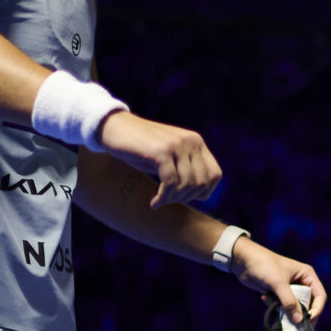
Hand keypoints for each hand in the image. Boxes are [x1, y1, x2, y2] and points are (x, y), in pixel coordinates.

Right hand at [98, 111, 221, 207]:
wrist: (115, 128)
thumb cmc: (141, 148)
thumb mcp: (170, 157)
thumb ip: (187, 170)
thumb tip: (204, 195)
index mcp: (196, 142)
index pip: (215, 175)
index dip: (204, 192)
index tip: (184, 197)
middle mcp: (190, 141)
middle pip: (202, 183)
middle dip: (186, 198)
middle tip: (168, 200)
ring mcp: (177, 145)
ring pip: (187, 185)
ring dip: (173, 199)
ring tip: (160, 200)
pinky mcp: (161, 151)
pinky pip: (170, 183)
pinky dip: (163, 198)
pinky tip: (154, 202)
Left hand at [230, 240, 326, 326]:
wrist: (243, 260)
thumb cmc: (264, 265)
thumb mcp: (278, 283)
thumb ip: (289, 302)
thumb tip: (299, 321)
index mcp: (307, 275)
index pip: (320, 296)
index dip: (316, 309)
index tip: (308, 320)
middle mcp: (301, 282)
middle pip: (309, 304)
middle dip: (302, 315)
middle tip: (296, 327)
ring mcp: (289, 288)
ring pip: (295, 307)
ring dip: (287, 312)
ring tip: (278, 314)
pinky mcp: (278, 293)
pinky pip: (282, 306)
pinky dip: (275, 307)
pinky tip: (265, 298)